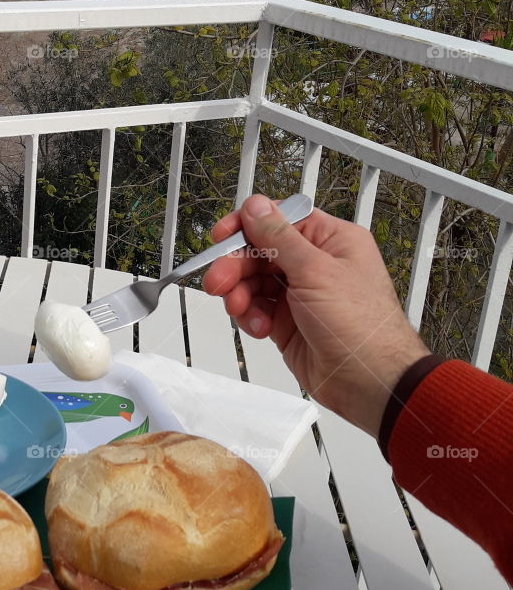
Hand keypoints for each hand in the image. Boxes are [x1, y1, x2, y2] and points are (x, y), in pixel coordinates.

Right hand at [202, 194, 429, 435]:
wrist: (370, 383)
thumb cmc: (362, 327)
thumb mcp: (315, 271)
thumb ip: (279, 238)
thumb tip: (257, 206)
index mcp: (331, 240)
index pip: (279, 220)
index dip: (247, 226)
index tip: (221, 236)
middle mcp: (316, 264)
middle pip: (260, 251)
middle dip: (236, 265)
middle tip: (218, 280)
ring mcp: (301, 294)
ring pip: (253, 281)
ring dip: (241, 293)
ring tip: (240, 308)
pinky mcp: (288, 322)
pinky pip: (256, 308)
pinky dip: (250, 316)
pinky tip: (259, 327)